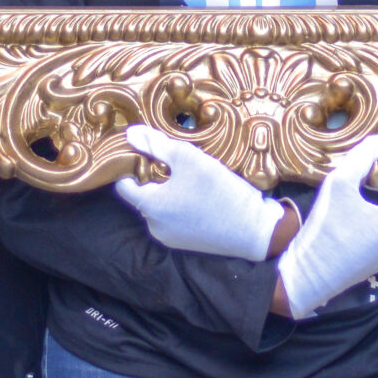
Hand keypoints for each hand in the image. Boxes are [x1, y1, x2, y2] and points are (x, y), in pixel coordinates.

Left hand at [114, 124, 285, 260]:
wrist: (254, 230)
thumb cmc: (219, 191)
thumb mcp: (188, 159)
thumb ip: (157, 145)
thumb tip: (130, 134)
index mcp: (149, 206)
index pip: (123, 184)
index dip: (132, 165)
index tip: (148, 151)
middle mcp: (154, 226)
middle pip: (144, 194)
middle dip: (156, 176)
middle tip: (178, 161)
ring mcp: (169, 237)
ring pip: (160, 205)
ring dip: (170, 190)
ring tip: (192, 177)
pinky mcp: (185, 243)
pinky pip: (174, 217)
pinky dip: (181, 204)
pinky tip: (201, 195)